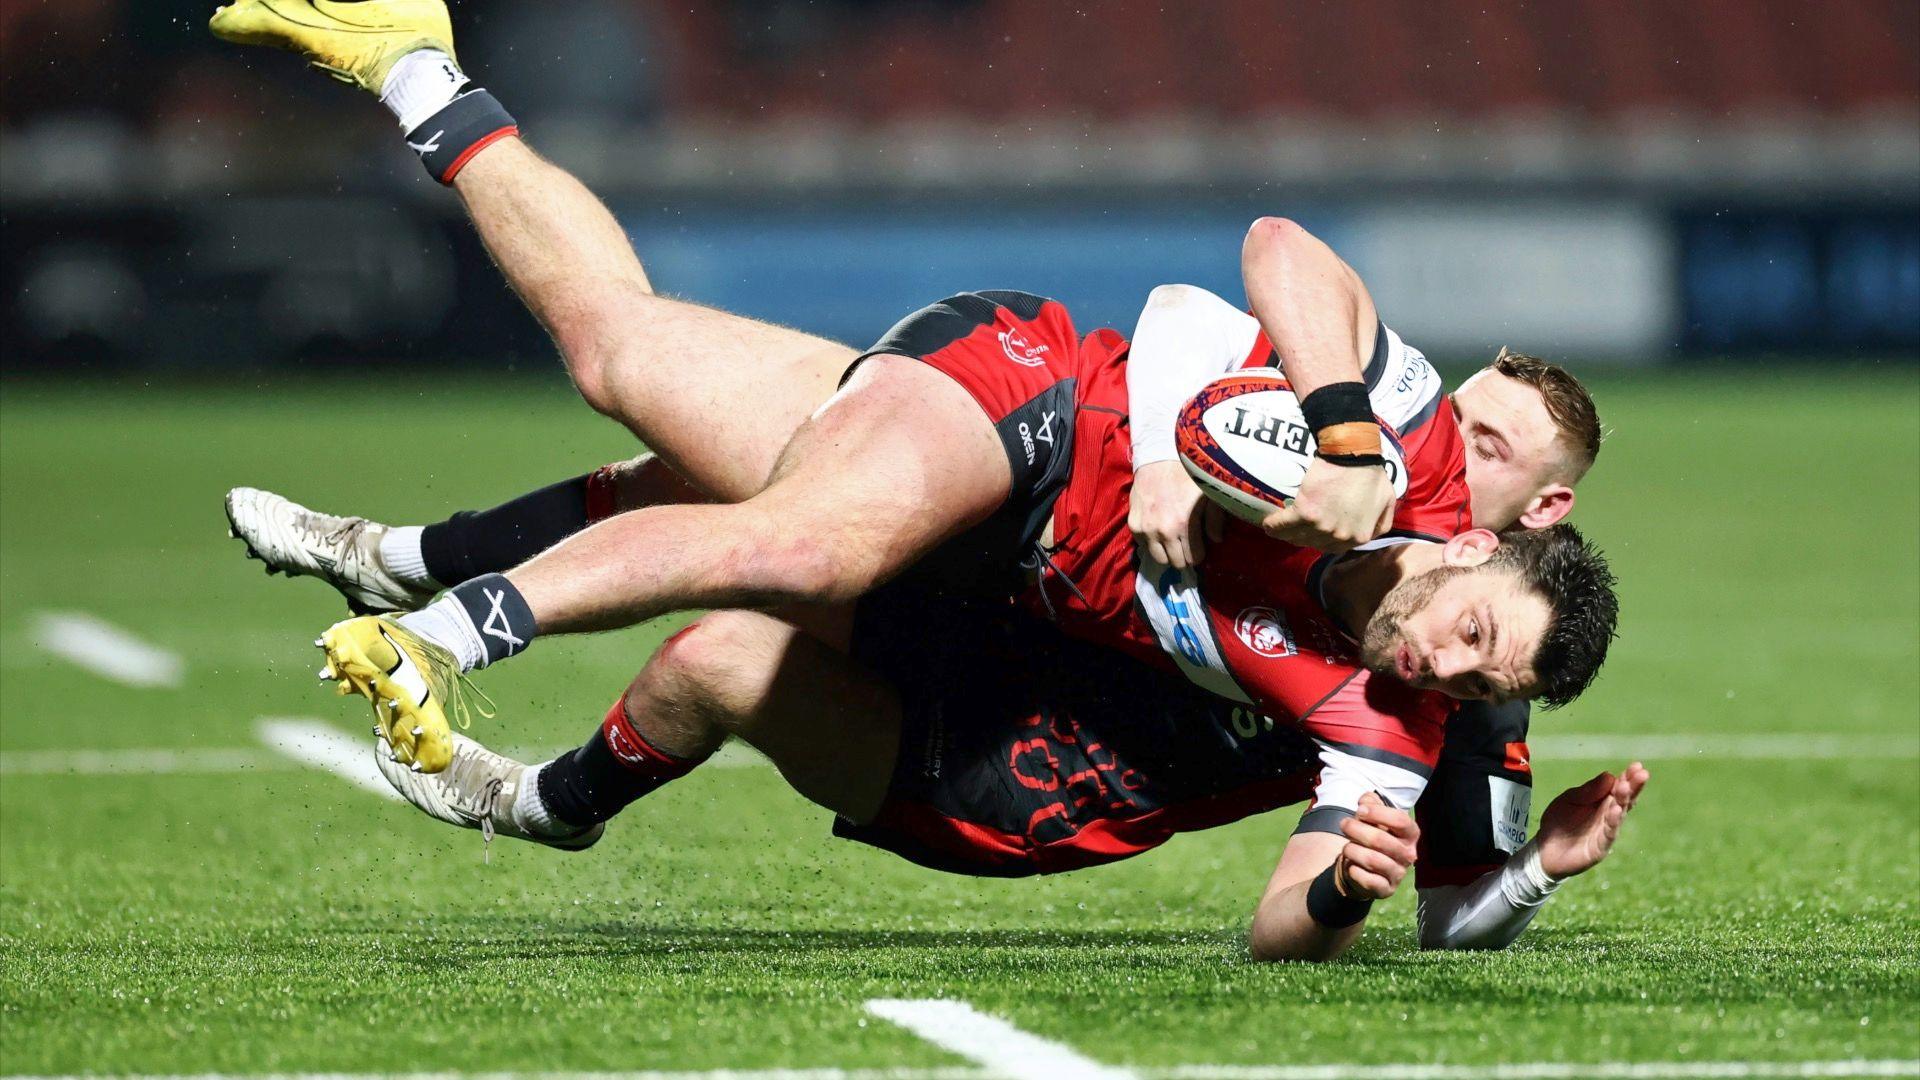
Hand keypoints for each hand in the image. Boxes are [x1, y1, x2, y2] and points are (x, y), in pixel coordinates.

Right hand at [1129, 460, 1226, 568]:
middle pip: (1176, 562)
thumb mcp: (1208, 494)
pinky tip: (1158, 530)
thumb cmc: (1187, 474)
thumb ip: (1215, 520)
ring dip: (1167, 552)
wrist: (1159, 457)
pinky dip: (1152, 542)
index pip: (1194, 558)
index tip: (1199, 545)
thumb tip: (1216, 540)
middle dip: (1184, 556)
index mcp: (1183, 525)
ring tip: (1172, 540)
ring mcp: (1145, 529)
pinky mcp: (1133, 524)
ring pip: (1159, 558)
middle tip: (1186, 544)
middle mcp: (1162, 531)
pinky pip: (1143, 546)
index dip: (1199, 553)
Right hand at [1260, 457, 1394, 551]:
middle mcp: (1339, 536)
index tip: (1313, 532)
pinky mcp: (1304, 512)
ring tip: (1279, 527)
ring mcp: (1321, 526)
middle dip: (1302, 537)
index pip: (1334, 547)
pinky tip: (1267, 525)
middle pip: (1313, 543)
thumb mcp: (1387, 503)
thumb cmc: (1371, 474)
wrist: (1353, 454)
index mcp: (1358, 537)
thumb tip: (1368, 535)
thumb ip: (1380, 524)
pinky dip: (1273, 526)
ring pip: (1296, 537)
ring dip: (1285, 534)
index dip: (1321, 539)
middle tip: (1295, 528)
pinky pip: (1282, 525)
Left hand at [1336, 791, 1419, 899]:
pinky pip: (1368, 880)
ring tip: (1346, 847)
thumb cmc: (1369, 837)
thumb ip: (1370, 804)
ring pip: (1372, 860)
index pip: (1401, 820)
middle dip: (1356, 829)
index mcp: (1410, 834)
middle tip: (1344, 824)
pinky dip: (1354, 871)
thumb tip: (1366, 800)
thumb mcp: (1372, 817)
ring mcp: (1398, 873)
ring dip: (1352, 850)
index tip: (1359, 810)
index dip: (1378, 813)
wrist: (1363, 868)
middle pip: (1380, 839)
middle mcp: (1408, 854)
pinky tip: (1351, 866)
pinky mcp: (1386, 889)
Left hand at [1535, 762, 1650, 878]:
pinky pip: (1609, 833)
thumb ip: (1587, 791)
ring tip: (1626, 787)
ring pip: (1619, 814)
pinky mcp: (1600, 847)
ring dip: (1624, 800)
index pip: (1618, 787)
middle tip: (1642, 773)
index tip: (1637, 766)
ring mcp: (1606, 831)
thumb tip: (1609, 776)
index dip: (1628, 777)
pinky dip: (1613, 821)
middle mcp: (1608, 815)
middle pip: (1624, 799)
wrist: (1545, 849)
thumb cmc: (1559, 821)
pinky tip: (1617, 810)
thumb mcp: (1569, 800)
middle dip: (1633, 786)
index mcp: (1602, 801)